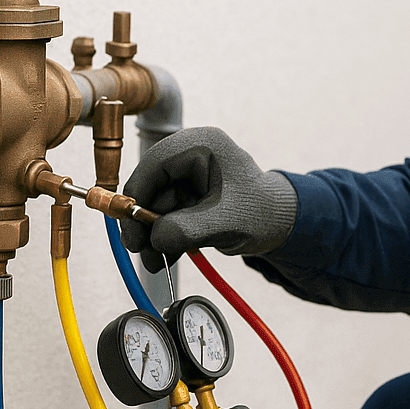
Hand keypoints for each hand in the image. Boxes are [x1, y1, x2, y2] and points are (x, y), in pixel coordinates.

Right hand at [120, 127, 297, 270]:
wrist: (279, 224)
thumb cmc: (262, 213)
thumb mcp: (225, 222)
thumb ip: (187, 229)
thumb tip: (154, 239)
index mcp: (202, 145)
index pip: (155, 163)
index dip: (137, 194)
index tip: (130, 225)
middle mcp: (191, 155)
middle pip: (151, 185)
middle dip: (145, 222)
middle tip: (139, 251)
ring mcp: (188, 175)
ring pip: (156, 205)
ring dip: (153, 235)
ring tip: (156, 263)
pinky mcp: (188, 195)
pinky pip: (166, 215)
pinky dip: (163, 236)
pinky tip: (165, 257)